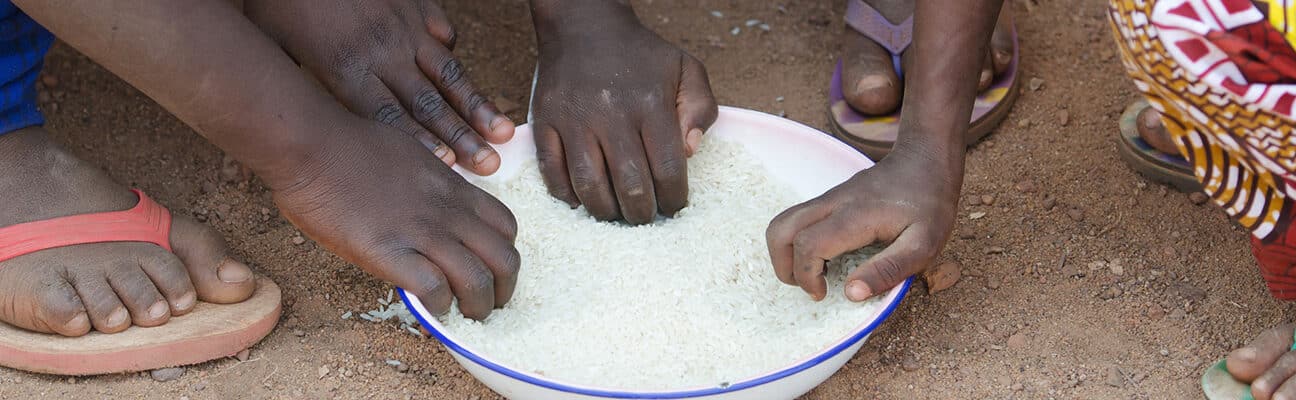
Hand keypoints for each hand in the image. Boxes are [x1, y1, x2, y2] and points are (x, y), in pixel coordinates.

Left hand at [244, 0, 513, 174]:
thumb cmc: (279, 0)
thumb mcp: (276, 48)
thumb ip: (299, 87)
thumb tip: (301, 126)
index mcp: (345, 68)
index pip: (390, 116)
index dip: (423, 143)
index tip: (452, 165)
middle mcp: (382, 51)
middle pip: (428, 102)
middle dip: (463, 136)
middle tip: (491, 164)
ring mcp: (404, 26)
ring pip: (447, 72)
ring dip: (476, 105)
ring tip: (504, 131)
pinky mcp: (415, 3)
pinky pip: (441, 32)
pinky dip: (453, 55)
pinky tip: (468, 82)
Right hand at [268, 119, 518, 319]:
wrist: (313, 146)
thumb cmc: (352, 145)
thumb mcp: (414, 156)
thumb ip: (434, 185)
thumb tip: (432, 206)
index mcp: (455, 188)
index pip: (506, 227)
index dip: (504, 254)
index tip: (491, 269)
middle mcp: (449, 212)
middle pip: (505, 260)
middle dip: (504, 290)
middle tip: (486, 305)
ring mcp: (422, 233)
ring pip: (478, 281)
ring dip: (478, 307)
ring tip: (466, 317)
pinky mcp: (389, 253)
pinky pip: (434, 290)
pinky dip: (439, 307)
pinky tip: (431, 310)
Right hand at [529, 1, 716, 223]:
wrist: (584, 26)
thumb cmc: (640, 55)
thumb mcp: (686, 69)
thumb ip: (701, 109)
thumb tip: (690, 151)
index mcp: (650, 103)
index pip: (667, 169)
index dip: (674, 199)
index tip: (675, 206)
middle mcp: (611, 114)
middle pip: (630, 186)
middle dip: (642, 214)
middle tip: (645, 217)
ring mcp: (573, 120)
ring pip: (589, 186)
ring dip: (606, 212)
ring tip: (617, 214)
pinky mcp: (544, 122)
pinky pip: (552, 172)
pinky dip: (567, 195)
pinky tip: (583, 200)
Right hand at [765, 151, 961, 300]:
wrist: (926, 160)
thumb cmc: (929, 204)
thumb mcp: (924, 245)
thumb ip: (889, 270)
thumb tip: (851, 294)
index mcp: (854, 217)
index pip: (808, 245)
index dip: (806, 276)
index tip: (824, 294)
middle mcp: (833, 203)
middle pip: (780, 230)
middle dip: (783, 266)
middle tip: (809, 286)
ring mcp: (828, 198)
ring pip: (783, 222)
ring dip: (786, 253)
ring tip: (812, 274)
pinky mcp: (829, 198)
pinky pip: (797, 219)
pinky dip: (797, 243)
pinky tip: (826, 257)